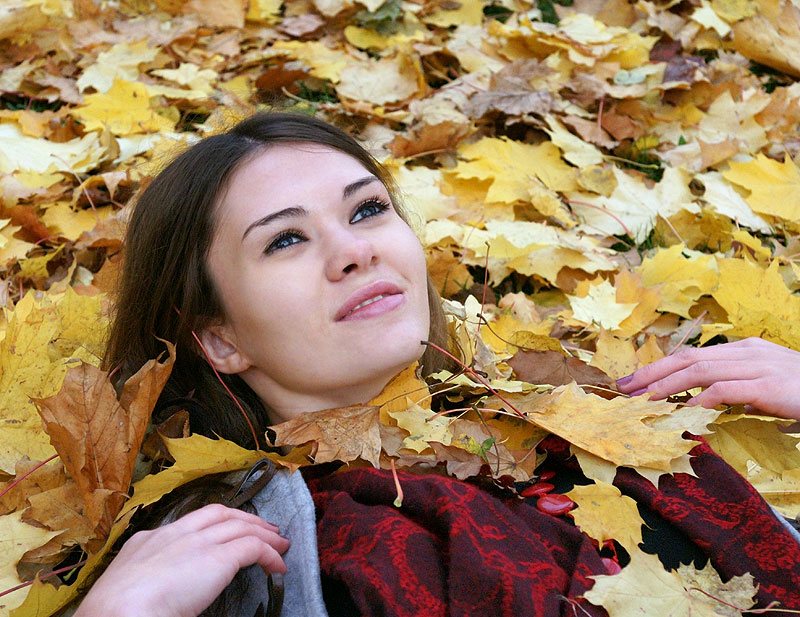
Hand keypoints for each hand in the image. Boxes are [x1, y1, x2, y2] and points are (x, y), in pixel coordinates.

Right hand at [74, 503, 289, 616]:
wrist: (119, 614)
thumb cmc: (116, 613)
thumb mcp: (128, 588)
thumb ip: (150, 580)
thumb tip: (168, 595)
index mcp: (146, 543)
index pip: (186, 523)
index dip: (212, 525)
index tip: (225, 532)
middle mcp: (173, 535)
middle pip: (218, 514)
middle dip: (243, 519)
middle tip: (263, 529)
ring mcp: (196, 543)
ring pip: (239, 526)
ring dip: (263, 533)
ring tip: (279, 544)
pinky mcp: (219, 557)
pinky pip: (254, 548)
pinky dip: (270, 554)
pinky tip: (278, 566)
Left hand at [616, 338, 799, 419]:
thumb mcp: (768, 387)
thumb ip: (738, 390)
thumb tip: (704, 403)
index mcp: (745, 350)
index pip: (693, 355)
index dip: (660, 368)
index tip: (635, 382)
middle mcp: (748, 352)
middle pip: (688, 358)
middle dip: (652, 373)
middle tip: (623, 389)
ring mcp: (759, 366)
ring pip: (699, 371)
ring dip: (666, 385)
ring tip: (641, 399)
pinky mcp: (769, 385)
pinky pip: (725, 390)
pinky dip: (699, 400)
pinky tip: (681, 412)